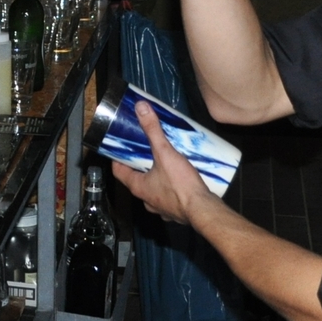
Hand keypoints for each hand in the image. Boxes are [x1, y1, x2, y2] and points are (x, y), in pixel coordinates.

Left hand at [109, 101, 213, 225]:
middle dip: (141, 165)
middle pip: (137, 180)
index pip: (118, 171)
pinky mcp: (176, 212)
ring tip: (164, 162)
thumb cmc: (180, 184)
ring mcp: (161, 209)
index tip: (122, 147)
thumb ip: (153, 130)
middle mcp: (146, 200)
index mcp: (138, 187)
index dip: (118, 159)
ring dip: (156, 178)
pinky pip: (169, 198)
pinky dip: (171, 188)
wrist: (203, 210)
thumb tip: (140, 108)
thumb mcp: (165, 153)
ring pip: (154, 190)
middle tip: (146, 150)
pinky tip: (180, 179)